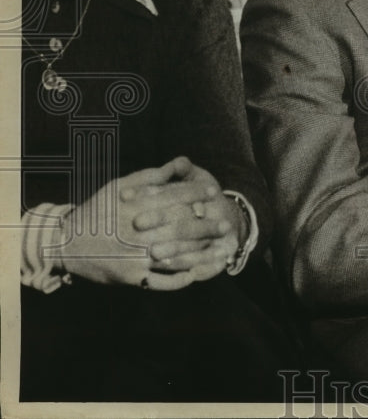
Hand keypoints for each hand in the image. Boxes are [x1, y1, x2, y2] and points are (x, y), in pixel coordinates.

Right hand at [56, 158, 228, 289]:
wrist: (65, 243)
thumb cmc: (97, 210)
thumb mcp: (119, 185)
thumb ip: (151, 176)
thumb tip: (180, 163)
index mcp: (135, 205)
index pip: (173, 197)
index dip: (196, 194)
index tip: (215, 192)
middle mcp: (136, 231)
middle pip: (179, 227)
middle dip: (206, 226)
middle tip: (226, 226)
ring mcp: (134, 256)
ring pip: (175, 255)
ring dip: (201, 254)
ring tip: (221, 251)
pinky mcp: (130, 276)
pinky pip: (160, 281)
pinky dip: (179, 279)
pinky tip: (195, 274)